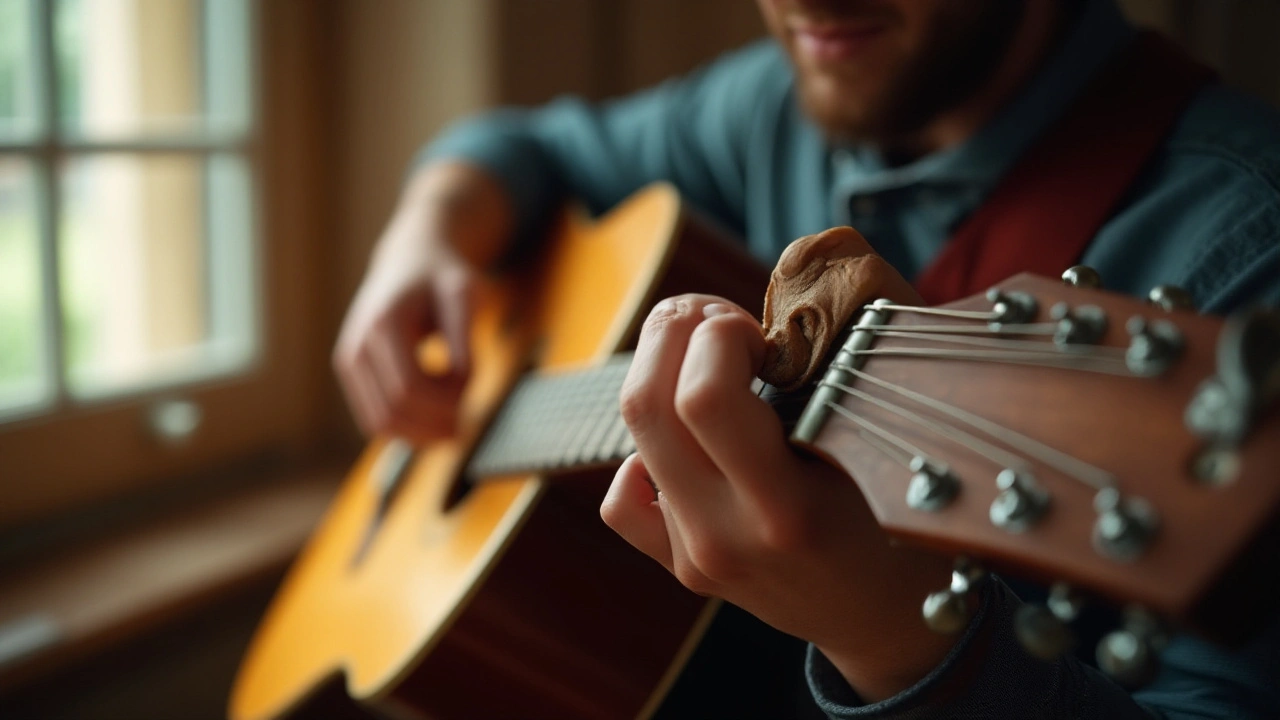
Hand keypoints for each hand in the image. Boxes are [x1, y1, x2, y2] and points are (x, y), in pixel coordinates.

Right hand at [333, 162, 510, 442]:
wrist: (411, 260)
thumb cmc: (442, 277)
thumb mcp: (464, 295)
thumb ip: (464, 336)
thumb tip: (463, 383)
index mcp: (382, 324)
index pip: (408, 387)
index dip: (445, 403)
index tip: (472, 394)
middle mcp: (355, 346)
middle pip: (393, 411)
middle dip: (434, 425)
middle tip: (468, 423)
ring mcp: (348, 363)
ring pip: (380, 424)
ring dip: (420, 434)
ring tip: (454, 423)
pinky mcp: (352, 375)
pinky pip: (375, 419)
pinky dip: (406, 429)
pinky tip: (434, 416)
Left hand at [602, 294, 957, 701]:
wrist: (889, 624)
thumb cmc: (907, 528)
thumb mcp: (886, 453)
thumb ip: (842, 373)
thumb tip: (798, 291)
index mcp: (785, 510)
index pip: (703, 398)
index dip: (719, 335)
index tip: (760, 334)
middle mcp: (724, 536)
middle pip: (646, 405)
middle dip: (675, 331)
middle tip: (721, 320)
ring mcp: (694, 555)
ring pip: (633, 437)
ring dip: (662, 372)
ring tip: (712, 359)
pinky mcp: (678, 565)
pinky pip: (624, 499)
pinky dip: (644, 452)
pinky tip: (691, 439)